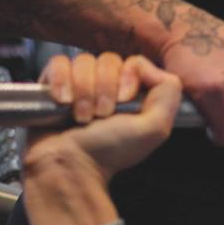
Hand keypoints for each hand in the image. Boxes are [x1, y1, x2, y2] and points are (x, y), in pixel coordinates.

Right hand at [24, 53, 180, 224]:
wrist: (71, 164)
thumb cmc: (110, 152)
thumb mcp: (155, 128)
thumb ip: (168, 94)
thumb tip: (148, 66)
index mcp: (135, 94)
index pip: (135, 62)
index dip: (128, 77)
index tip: (123, 101)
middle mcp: (110, 86)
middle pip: (109, 59)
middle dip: (105, 89)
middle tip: (102, 115)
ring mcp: (82, 83)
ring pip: (83, 61)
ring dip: (84, 91)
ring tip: (82, 116)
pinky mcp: (55, 82)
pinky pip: (58, 62)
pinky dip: (61, 82)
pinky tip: (63, 102)